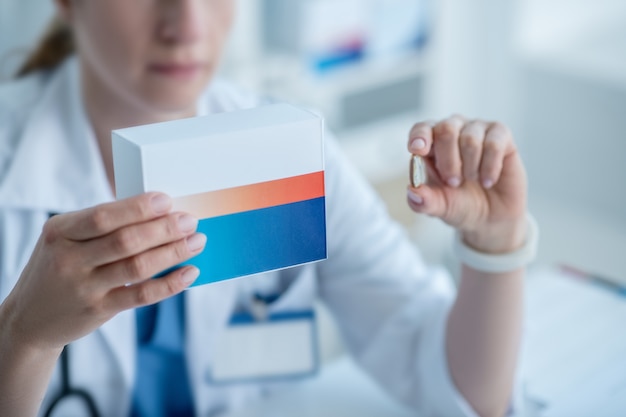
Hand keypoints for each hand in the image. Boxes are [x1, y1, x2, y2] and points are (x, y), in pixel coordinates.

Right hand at [1, 192, 205, 351]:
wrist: (29, 319)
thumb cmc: (58, 267)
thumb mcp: (65, 240)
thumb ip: (100, 227)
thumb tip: (158, 211)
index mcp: (60, 232)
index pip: (103, 216)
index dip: (138, 208)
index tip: (168, 200)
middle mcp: (69, 259)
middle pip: (125, 241)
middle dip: (164, 229)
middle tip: (191, 221)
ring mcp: (83, 287)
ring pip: (138, 267)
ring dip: (174, 252)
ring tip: (197, 241)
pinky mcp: (98, 310)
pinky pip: (141, 295)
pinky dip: (170, 283)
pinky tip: (189, 272)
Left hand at [406, 115, 527, 252]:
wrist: (492, 217)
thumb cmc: (460, 204)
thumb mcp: (440, 207)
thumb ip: (423, 201)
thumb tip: (412, 191)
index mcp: (431, 144)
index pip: (421, 129)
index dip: (419, 137)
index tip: (418, 151)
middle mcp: (453, 130)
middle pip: (446, 129)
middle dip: (449, 160)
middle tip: (454, 182)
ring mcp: (477, 130)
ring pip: (470, 138)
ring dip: (470, 167)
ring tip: (473, 180)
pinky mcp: (501, 135)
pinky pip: (493, 145)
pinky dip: (489, 168)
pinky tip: (488, 181)